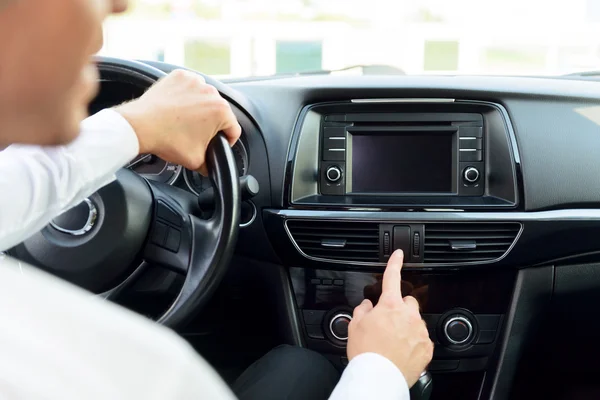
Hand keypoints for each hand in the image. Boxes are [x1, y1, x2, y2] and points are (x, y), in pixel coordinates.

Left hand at [115, 69, 241, 173]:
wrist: (141, 126)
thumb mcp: (196, 161)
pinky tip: (178, 108)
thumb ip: (211, 165)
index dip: (227, 141)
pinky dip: (186, 96)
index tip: (217, 143)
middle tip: (196, 134)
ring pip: (205, 98)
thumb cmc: (167, 139)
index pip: (234, 129)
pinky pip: (190, 87)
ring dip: (200, 108)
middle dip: (211, 124)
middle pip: (219, 112)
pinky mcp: (180, 76)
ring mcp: (195, 81)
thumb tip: (212, 167)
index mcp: (221, 111)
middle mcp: (211, 92)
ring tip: (184, 121)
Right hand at [347, 250, 433, 386]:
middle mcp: (408, 316)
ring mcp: (419, 331)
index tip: (399, 254)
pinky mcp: (427, 348)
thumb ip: (362, 310)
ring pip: (415, 321)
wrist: (378, 378)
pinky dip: (413, 343)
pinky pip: (421, 339)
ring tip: (393, 341)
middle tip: (388, 322)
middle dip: (400, 308)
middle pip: (408, 302)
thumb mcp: (355, 326)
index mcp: (390, 306)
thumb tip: (367, 305)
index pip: (392, 277)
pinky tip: (401, 351)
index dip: (395, 263)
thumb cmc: (366, 353)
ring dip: (407, 326)